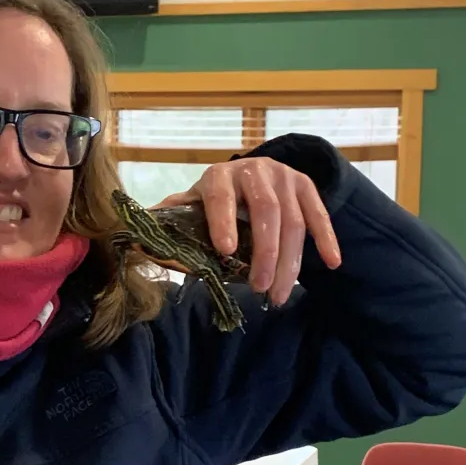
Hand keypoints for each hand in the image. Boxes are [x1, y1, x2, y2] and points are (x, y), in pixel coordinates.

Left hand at [153, 158, 341, 305]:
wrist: (252, 172)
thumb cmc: (216, 199)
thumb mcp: (193, 204)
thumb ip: (170, 219)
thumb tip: (134, 238)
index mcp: (218, 177)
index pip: (221, 196)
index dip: (223, 221)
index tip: (226, 251)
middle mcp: (254, 170)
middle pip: (265, 211)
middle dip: (264, 253)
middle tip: (259, 288)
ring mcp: (284, 176)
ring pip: (294, 219)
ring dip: (290, 260)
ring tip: (279, 294)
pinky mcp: (306, 186)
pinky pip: (319, 214)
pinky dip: (327, 239)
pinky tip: (331, 264)